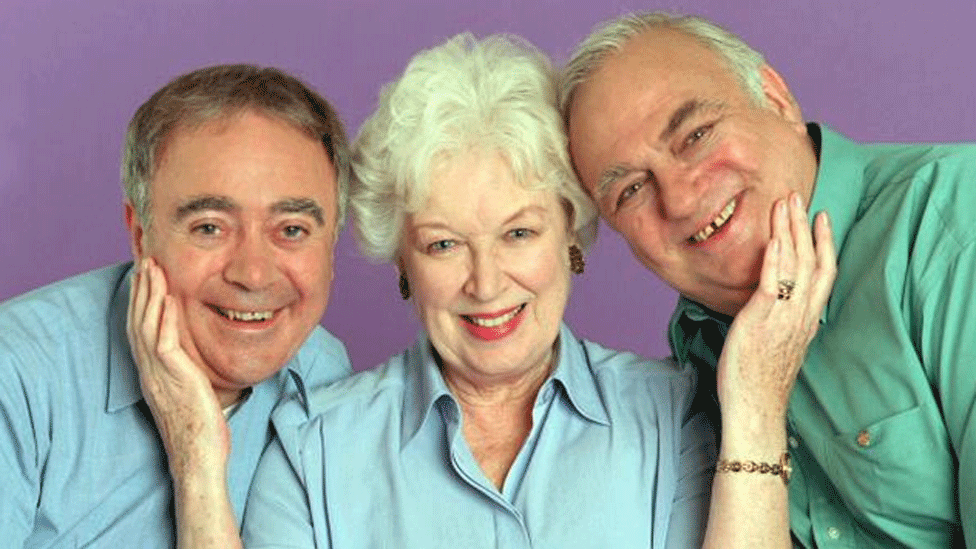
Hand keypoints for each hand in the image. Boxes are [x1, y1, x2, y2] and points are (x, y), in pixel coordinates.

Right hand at [127, 258, 229, 476]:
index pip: (142, 330)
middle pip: (138, 322)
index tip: (146, 276)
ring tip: (152, 267)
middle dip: (141, 290)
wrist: (199, 457)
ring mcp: (159, 375)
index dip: (141, 302)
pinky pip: (164, 344)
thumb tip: (199, 356)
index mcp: (154, 374)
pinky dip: (164, 319)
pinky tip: (168, 298)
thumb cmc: (202, 428)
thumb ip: (190, 371)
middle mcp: (151, 372)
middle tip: (144, 259)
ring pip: (146, 327)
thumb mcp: (194, 391)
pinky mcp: (174, 379)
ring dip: (149, 295)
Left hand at [717, 193, 836, 427]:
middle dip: (804, 225)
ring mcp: (782, 317)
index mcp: (806, 320)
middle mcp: (800, 315)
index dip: (825, 242)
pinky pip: (772, 284)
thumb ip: (784, 321)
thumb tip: (778, 306)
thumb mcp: (780, 344)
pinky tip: (773, 238)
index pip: (824, 273)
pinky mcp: (760, 321)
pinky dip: (774, 259)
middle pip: (811, 260)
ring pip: (794, 265)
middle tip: (797, 195)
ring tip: (783, 203)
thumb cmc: (760, 381)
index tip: (821, 216)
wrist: (755, 409)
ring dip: (789, 231)